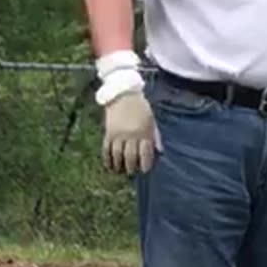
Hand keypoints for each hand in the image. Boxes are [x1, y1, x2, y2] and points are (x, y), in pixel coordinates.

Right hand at [93, 49, 157, 174]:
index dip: (145, 164)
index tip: (144, 170)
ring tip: (121, 171)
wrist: (123, 93)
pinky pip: (106, 149)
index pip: (145, 153)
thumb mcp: (151, 121)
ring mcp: (118, 134)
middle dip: (131, 167)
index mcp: (144, 132)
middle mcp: (131, 135)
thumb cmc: (141, 108)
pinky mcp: (108, 132)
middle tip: (132, 172)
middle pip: (130, 156)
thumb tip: (159, 152)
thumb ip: (155, 137)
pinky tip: (110, 166)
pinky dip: (107, 159)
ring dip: (119, 165)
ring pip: (118, 155)